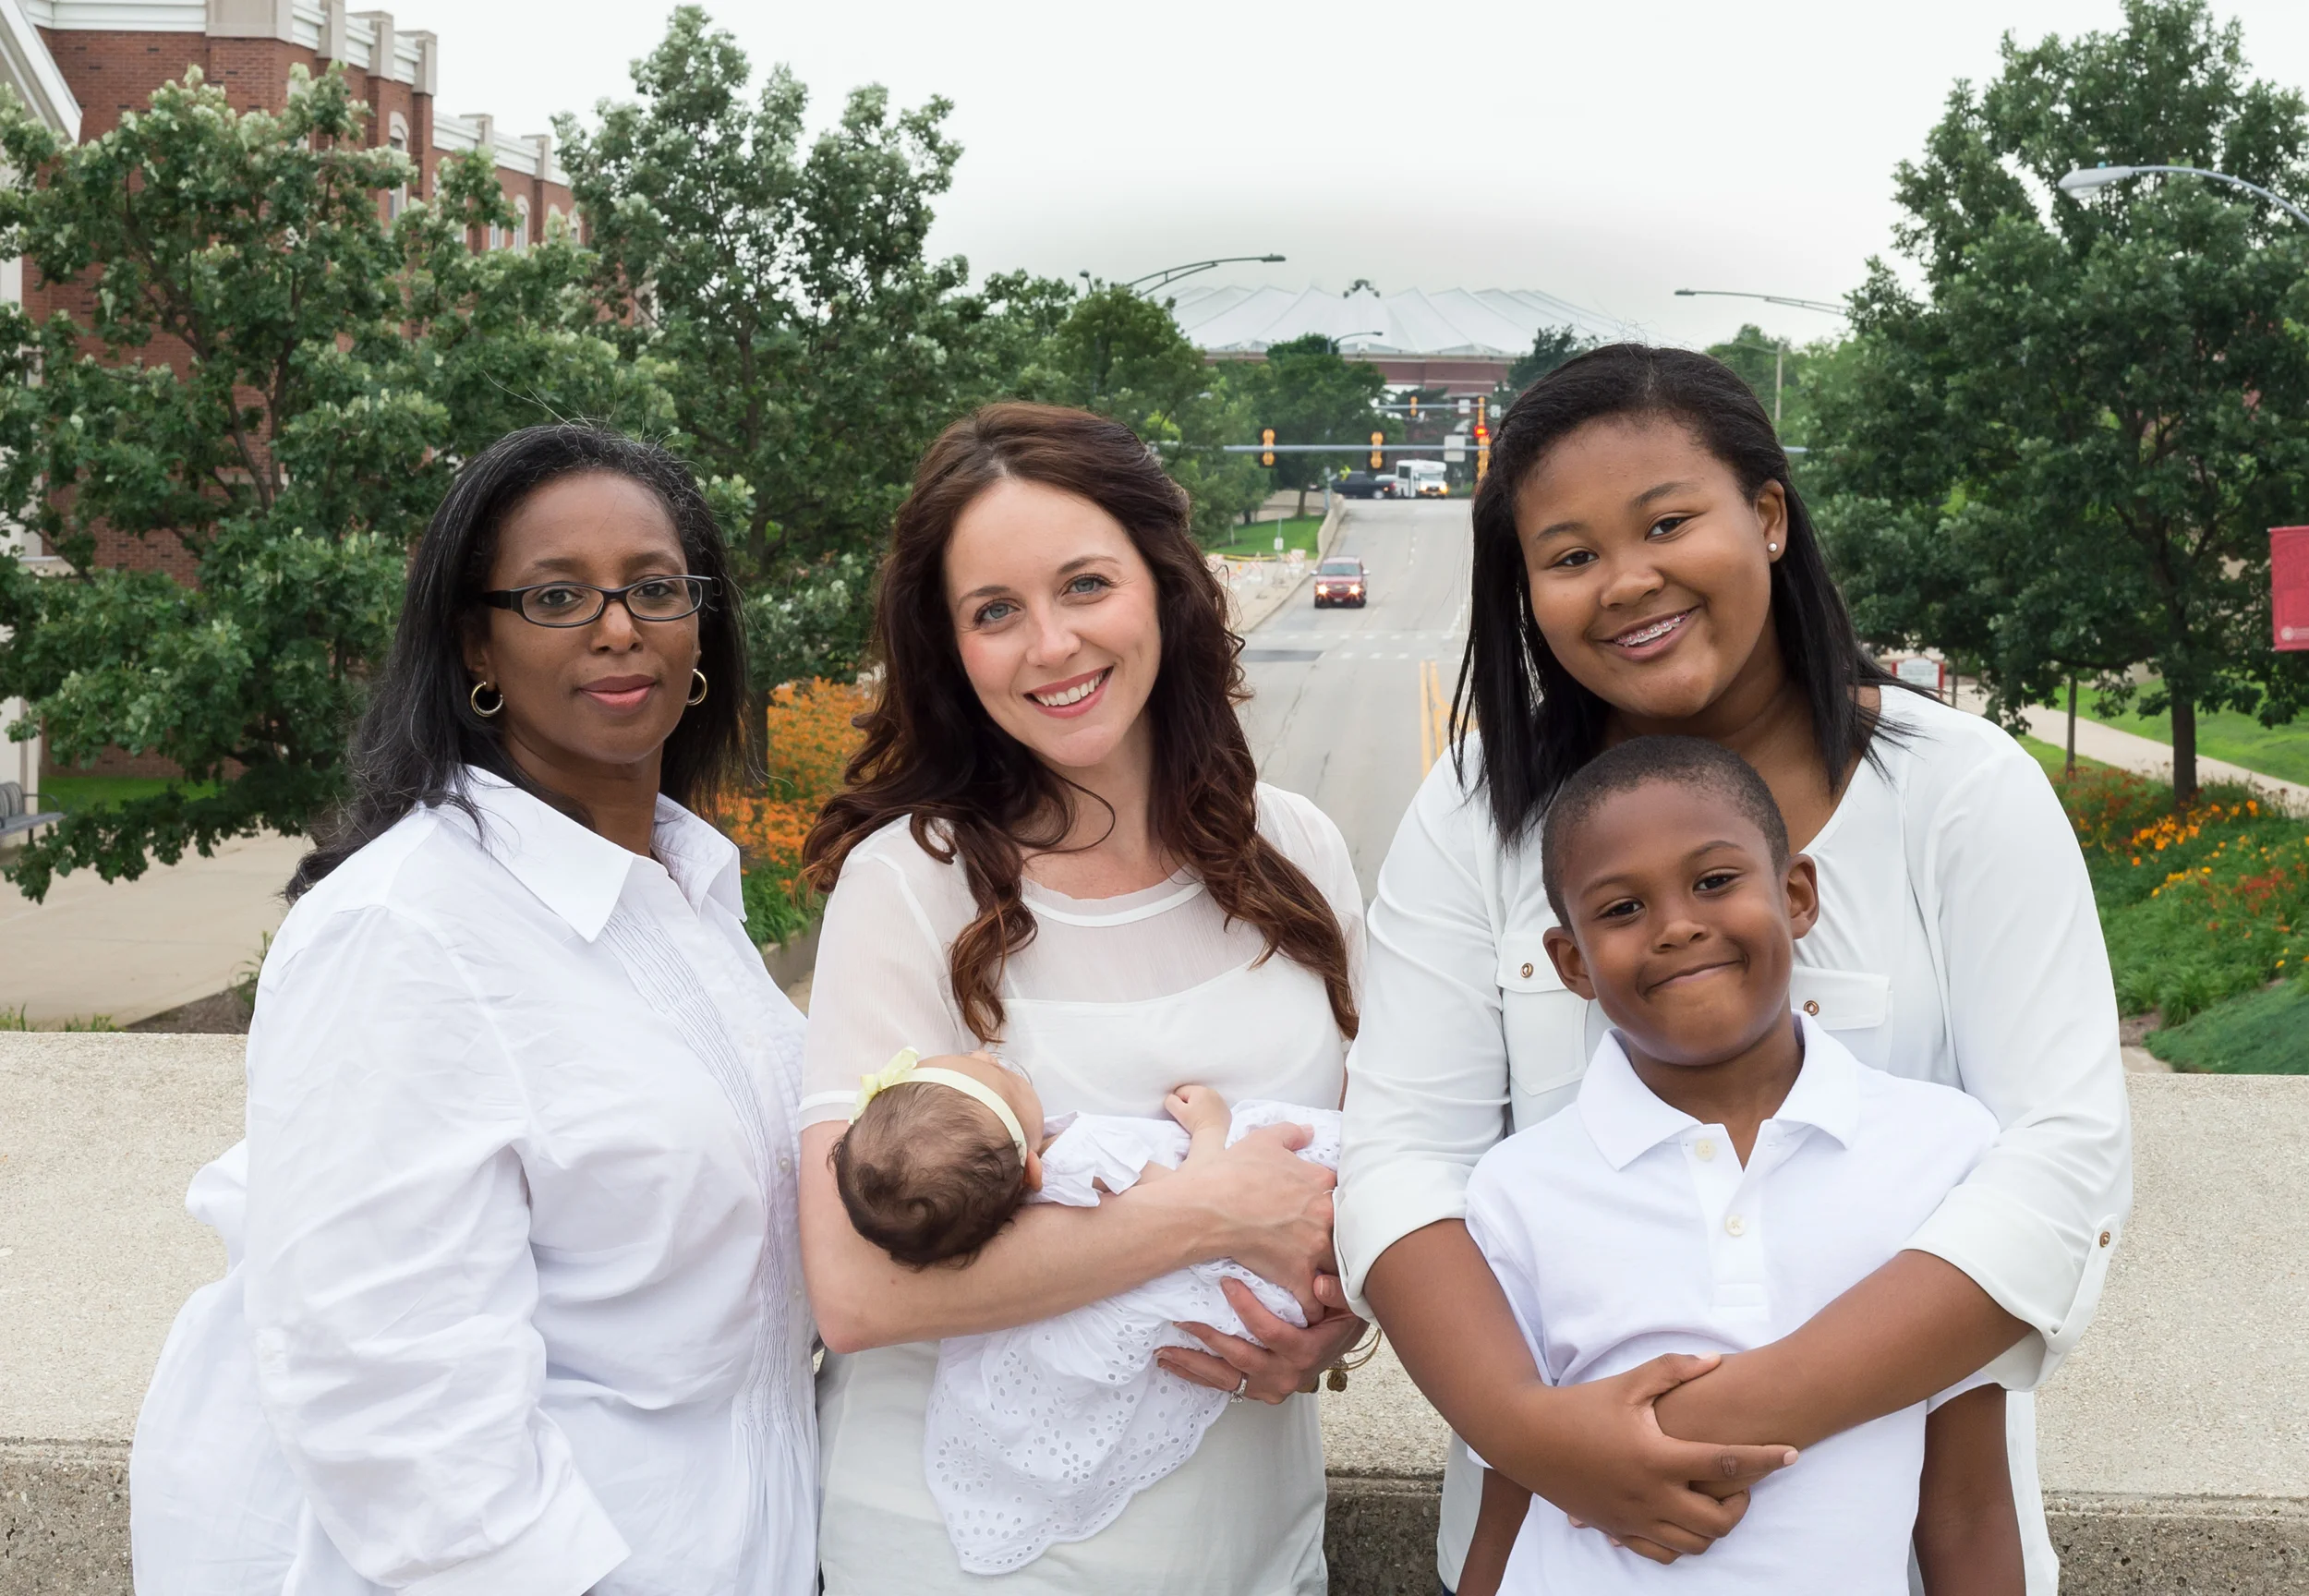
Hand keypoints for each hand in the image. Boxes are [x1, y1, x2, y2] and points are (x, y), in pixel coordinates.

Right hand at [1146, 1121, 1335, 1315]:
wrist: (1210, 1207)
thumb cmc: (1233, 1172)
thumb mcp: (1262, 1141)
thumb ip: (1290, 1134)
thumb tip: (1309, 1131)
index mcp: (1321, 1182)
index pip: (1345, 1193)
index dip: (1337, 1203)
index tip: (1331, 1211)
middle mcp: (1325, 1214)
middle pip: (1349, 1232)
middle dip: (1345, 1242)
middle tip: (1337, 1249)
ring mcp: (1314, 1246)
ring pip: (1339, 1267)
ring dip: (1336, 1277)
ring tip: (1333, 1284)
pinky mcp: (1298, 1274)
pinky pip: (1315, 1299)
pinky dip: (1314, 1307)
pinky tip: (1311, 1311)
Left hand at [1156, 1275, 1366, 1403]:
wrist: (1339, 1343)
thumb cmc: (1339, 1316)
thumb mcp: (1348, 1301)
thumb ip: (1337, 1292)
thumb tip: (1319, 1285)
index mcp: (1306, 1351)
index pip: (1272, 1332)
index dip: (1247, 1308)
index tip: (1226, 1283)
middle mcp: (1286, 1375)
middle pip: (1240, 1358)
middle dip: (1208, 1337)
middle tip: (1181, 1318)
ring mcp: (1270, 1386)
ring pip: (1226, 1378)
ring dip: (1192, 1364)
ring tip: (1164, 1350)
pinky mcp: (1257, 1391)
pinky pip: (1223, 1385)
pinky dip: (1196, 1375)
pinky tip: (1173, 1365)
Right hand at [1488, 1353, 1797, 1563]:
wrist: (1528, 1437)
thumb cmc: (1579, 1406)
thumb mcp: (1627, 1383)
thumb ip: (1674, 1370)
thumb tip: (1717, 1361)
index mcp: (1655, 1456)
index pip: (1725, 1463)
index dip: (1765, 1458)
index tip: (1791, 1452)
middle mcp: (1649, 1495)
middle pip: (1718, 1521)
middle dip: (1743, 1504)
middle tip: (1742, 1483)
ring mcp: (1633, 1518)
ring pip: (1694, 1544)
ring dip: (1714, 1527)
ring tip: (1714, 1500)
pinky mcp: (1617, 1529)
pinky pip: (1662, 1554)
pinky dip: (1681, 1542)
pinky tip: (1682, 1517)